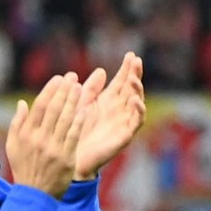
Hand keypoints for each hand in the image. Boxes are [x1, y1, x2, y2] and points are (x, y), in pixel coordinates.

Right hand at [6, 73, 85, 198]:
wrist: (34, 194)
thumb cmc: (24, 167)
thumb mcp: (13, 146)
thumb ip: (17, 123)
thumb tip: (23, 103)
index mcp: (25, 135)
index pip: (40, 107)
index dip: (50, 90)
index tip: (58, 79)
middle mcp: (39, 139)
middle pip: (54, 110)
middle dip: (64, 91)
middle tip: (72, 77)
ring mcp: (54, 148)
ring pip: (66, 119)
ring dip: (74, 101)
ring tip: (80, 87)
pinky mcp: (67, 157)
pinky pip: (74, 135)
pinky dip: (80, 121)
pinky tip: (86, 109)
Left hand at [73, 52, 145, 179]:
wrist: (71, 156)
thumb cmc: (75, 130)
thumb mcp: (82, 105)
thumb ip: (90, 89)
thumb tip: (102, 70)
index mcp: (108, 101)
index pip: (121, 82)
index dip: (127, 69)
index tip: (131, 55)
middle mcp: (119, 110)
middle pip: (131, 89)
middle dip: (134, 74)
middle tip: (136, 60)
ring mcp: (123, 121)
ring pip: (137, 102)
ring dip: (137, 89)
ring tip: (133, 78)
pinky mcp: (125, 134)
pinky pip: (136, 121)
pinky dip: (138, 110)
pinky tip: (134, 99)